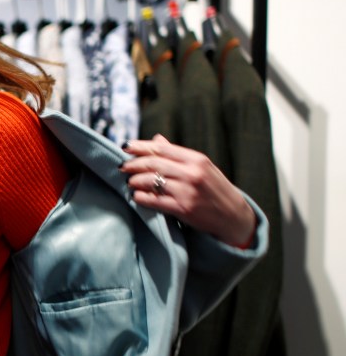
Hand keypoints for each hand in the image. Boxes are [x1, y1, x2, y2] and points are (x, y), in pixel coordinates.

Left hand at [120, 134, 256, 247]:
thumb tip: (156, 139)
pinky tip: (136, 196)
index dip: (140, 147)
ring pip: (151, 181)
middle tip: (122, 166)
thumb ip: (177, 154)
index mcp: (196, 159)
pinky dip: (141, 197)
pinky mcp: (183, 209)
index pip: (161, 148)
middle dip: (133, 164)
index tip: (125, 147)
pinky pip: (154, 200)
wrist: (233, 216)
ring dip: (135, 181)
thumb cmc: (214, 189)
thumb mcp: (201, 167)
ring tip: (129, 181)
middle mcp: (192, 173)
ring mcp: (187, 191)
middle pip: (153, 163)